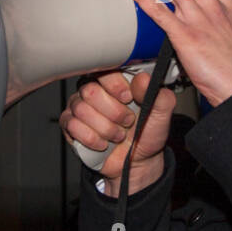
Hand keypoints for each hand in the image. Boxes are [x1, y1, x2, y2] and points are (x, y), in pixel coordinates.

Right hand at [60, 71, 174, 196]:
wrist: (137, 161)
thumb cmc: (146, 132)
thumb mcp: (161, 114)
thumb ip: (156, 94)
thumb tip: (143, 78)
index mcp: (115, 81)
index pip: (104, 69)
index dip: (115, 85)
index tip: (129, 98)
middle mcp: (94, 89)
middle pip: (90, 91)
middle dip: (113, 112)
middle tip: (127, 121)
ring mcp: (79, 106)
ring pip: (82, 110)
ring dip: (106, 129)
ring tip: (118, 134)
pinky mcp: (70, 124)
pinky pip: (73, 126)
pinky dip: (92, 139)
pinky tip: (103, 143)